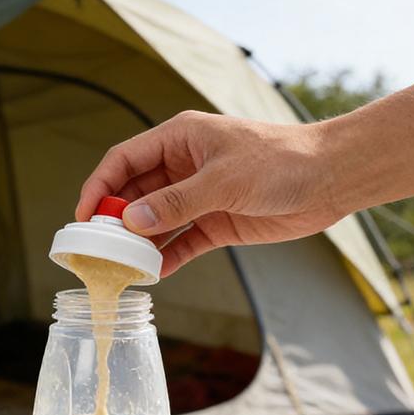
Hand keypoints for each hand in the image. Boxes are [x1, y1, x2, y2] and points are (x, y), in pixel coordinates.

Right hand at [75, 111, 343, 275]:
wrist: (330, 179)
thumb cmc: (281, 161)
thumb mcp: (223, 179)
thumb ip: (176, 201)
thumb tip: (131, 222)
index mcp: (178, 140)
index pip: (124, 161)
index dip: (99, 187)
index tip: (83, 217)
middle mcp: (182, 167)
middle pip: (134, 194)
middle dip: (115, 221)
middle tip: (99, 249)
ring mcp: (198, 197)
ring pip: (155, 222)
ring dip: (139, 243)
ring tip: (122, 267)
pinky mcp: (215, 223)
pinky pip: (181, 242)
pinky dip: (167, 257)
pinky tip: (154, 274)